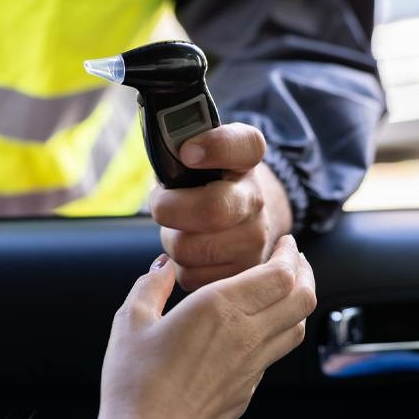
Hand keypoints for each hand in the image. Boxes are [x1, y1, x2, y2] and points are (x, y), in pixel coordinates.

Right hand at [92, 236, 315, 418]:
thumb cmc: (133, 380)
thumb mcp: (130, 319)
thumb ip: (152, 284)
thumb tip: (164, 265)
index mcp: (218, 308)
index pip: (280, 274)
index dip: (290, 254)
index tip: (285, 242)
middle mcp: (245, 335)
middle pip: (302, 297)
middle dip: (304, 271)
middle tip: (293, 258)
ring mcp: (252, 366)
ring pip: (297, 326)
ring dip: (298, 301)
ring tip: (283, 288)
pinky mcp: (248, 389)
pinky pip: (275, 352)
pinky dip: (278, 330)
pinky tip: (256, 326)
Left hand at [149, 122, 292, 290]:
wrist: (236, 216)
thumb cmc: (201, 181)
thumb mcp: (193, 152)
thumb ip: (176, 143)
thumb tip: (162, 150)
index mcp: (245, 158)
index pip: (245, 145)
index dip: (215, 147)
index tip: (188, 152)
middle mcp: (257, 198)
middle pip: (211, 210)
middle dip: (169, 208)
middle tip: (161, 204)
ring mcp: (256, 238)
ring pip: (191, 248)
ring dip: (172, 240)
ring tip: (179, 228)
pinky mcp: (243, 273)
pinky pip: (191, 276)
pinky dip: (180, 266)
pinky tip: (190, 251)